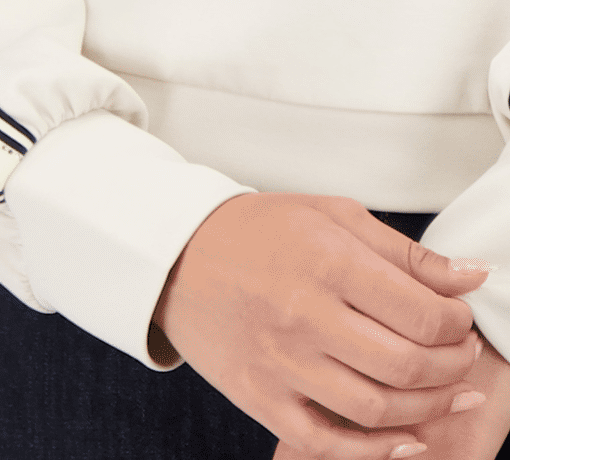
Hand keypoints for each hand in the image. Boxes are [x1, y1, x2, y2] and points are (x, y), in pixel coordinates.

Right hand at [152, 194, 491, 459]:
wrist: (179, 255)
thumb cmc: (261, 230)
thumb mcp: (333, 216)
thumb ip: (406, 253)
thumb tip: (473, 276)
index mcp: (326, 261)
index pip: (422, 314)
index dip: (457, 324)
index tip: (458, 318)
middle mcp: (304, 315)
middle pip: (407, 366)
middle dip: (452, 366)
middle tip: (461, 354)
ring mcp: (280, 362)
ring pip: (377, 411)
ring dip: (428, 407)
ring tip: (444, 389)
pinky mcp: (260, 397)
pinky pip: (328, 443)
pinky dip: (376, 451)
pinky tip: (407, 438)